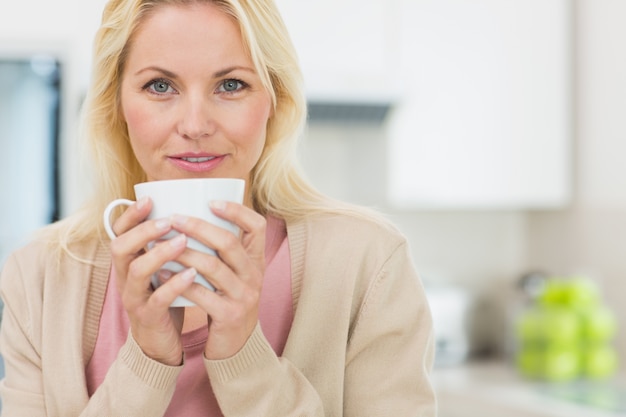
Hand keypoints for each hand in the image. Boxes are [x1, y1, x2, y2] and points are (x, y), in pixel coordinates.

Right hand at [108, 197, 195, 365]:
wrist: (159, 342)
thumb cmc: (165, 296)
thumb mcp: (162, 267)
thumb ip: (168, 243)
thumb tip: (190, 210)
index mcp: (129, 261)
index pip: (119, 232)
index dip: (130, 215)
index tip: (148, 198)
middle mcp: (126, 277)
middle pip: (120, 247)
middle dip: (143, 231)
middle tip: (169, 220)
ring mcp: (134, 297)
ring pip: (138, 271)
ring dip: (160, 253)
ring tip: (183, 241)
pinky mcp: (148, 317)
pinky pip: (157, 299)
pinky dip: (174, 284)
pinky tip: (192, 274)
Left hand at [170, 201, 265, 359]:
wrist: (236, 344)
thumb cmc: (228, 300)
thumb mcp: (236, 274)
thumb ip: (224, 251)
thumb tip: (196, 214)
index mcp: (256, 260)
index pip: (257, 226)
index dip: (237, 210)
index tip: (211, 201)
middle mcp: (254, 275)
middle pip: (228, 242)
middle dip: (199, 227)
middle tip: (174, 218)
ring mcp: (244, 296)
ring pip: (213, 267)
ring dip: (185, 253)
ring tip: (162, 244)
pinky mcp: (229, 315)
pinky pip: (202, 294)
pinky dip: (179, 283)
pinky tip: (160, 275)